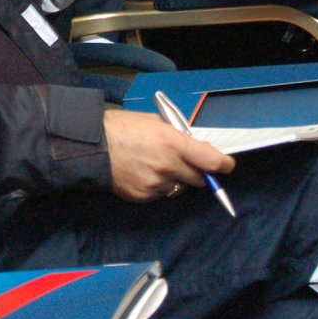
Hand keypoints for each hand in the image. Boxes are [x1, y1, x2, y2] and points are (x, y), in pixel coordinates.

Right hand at [102, 108, 234, 202]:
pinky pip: (161, 194)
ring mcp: (156, 184)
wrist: (91, 145)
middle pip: (200, 178)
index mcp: (172, 142)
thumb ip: (178, 136)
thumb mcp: (154, 122)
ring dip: (174, 178)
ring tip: (153, 164)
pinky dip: (157, 186)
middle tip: (186, 162)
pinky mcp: (144, 196)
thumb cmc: (120, 128)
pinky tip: (142, 172)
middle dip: (197, 171)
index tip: (226, 165)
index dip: (224, 164)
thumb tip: (196, 147)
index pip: (212, 161)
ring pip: (179, 186)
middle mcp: (168, 166)